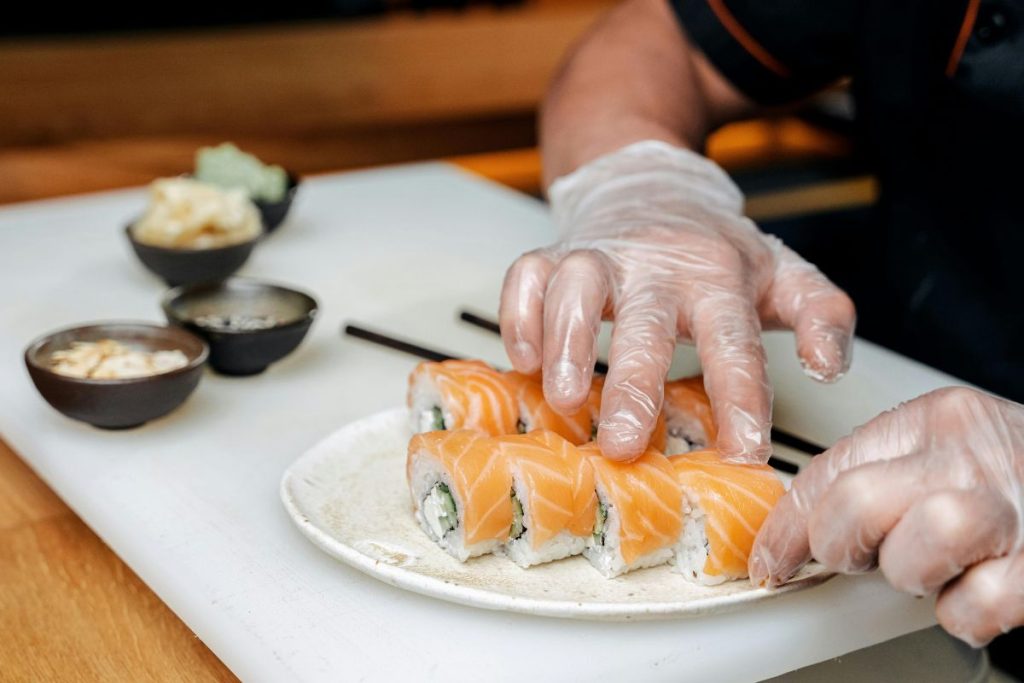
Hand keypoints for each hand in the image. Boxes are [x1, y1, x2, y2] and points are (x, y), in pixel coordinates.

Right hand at [499, 141, 854, 461]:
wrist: (656, 186)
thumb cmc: (718, 250)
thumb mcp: (786, 275)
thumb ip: (823, 316)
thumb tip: (828, 366)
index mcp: (719, 278)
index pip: (733, 341)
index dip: (740, 397)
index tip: (744, 452)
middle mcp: (657, 266)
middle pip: (645, 322)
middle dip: (633, 384)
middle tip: (624, 444)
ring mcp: (601, 256)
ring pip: (575, 286)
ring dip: (565, 341)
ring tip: (562, 399)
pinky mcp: (556, 253)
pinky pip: (526, 275)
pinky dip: (519, 315)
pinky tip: (523, 359)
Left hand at [750, 386, 1023, 646]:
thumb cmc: (1023, 473)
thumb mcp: (948, 450)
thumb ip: (880, 473)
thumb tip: (797, 529)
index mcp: (936, 419)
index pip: (828, 469)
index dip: (787, 525)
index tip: (772, 558)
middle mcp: (974, 454)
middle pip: (857, 503)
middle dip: (840, 545)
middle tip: (860, 558)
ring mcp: (1014, 509)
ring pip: (919, 546)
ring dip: (912, 573)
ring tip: (933, 569)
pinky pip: (979, 605)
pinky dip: (967, 614)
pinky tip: (977, 593)